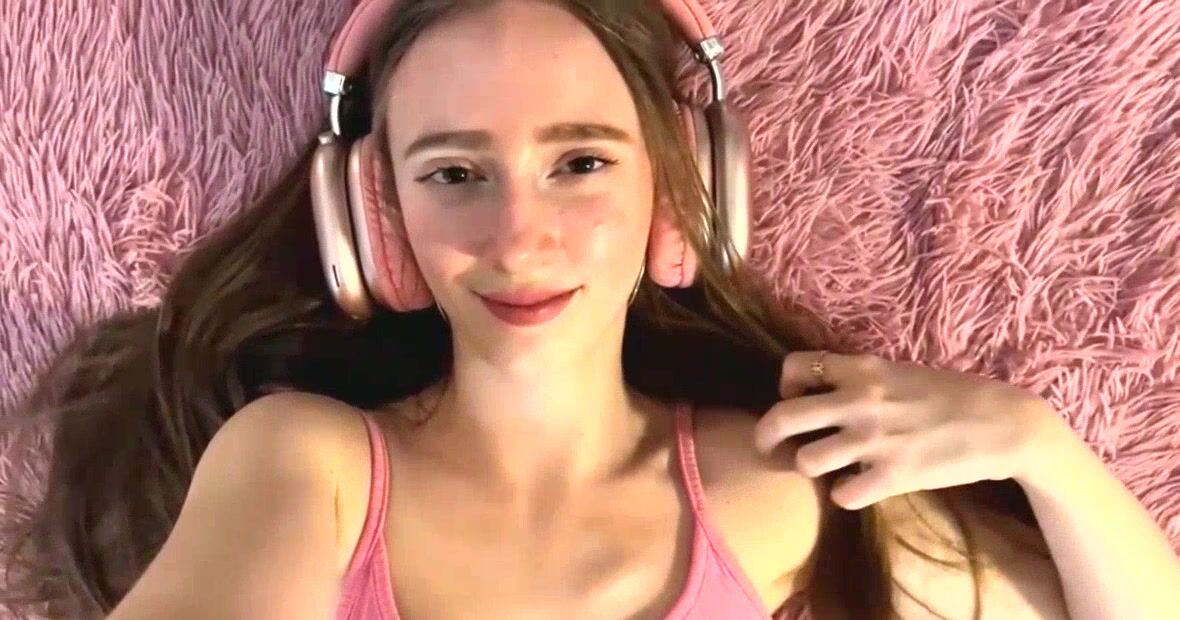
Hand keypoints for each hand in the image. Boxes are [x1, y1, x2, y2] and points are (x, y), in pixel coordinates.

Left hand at [753, 351, 1063, 510]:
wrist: (1002, 423)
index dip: (786, 386)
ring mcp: (873, 440)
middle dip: (766, 435)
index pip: (794, 366)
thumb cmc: (952, 395)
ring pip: (806, 460)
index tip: (797, 399)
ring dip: (810, 467)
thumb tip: (824, 390)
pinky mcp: (892, 476)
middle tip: (768, 447)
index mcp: (862, 369)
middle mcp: (859, 401)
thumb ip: (861, 378)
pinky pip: (841, 495)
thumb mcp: (899, 372)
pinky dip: (844, 495)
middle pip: (782, 417)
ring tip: (824, 469)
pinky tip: (856, 488)